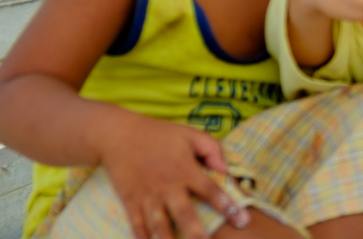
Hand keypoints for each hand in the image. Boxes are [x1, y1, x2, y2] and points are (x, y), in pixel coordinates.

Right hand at [99, 114, 246, 238]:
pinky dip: (143, 238)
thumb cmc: (159, 135)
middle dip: (197, 233)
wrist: (119, 136)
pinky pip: (137, 225)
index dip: (229, 206)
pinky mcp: (130, 202)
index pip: (211, 191)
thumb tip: (226, 170)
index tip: (243, 221)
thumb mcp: (190, 134)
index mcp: (185, 170)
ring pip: (159, 225)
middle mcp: (168, 186)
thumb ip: (212, 149)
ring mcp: (147, 196)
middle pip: (184, 214)